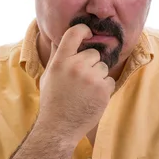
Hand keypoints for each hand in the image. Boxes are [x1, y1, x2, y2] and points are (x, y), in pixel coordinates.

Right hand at [36, 24, 115, 141]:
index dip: (83, 30)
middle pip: (93, 53)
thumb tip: (58, 39)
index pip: (74, 33)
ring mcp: (90, 78)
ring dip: (98, 77)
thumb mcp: (49, 75)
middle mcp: (76, 66)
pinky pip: (110, 80)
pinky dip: (104, 89)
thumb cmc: (53, 101)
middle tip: (80, 81)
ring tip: (85, 91)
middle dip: (91, 64)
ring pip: (103, 67)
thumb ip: (56, 56)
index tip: (88, 33)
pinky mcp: (103, 90)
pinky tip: (92, 98)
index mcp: (60, 61)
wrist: (59, 128)